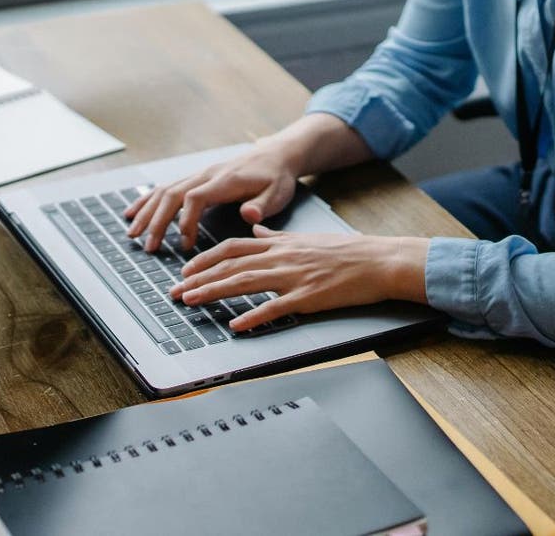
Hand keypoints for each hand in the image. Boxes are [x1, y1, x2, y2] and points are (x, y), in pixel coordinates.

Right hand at [123, 142, 299, 251]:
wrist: (276, 155)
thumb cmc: (277, 177)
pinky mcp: (197, 179)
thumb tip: (249, 216)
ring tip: (133, 234)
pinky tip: (134, 214)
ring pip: (165, 191)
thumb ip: (262, 206)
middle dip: (157, 221)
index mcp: (225, 180)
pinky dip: (148, 202)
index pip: (195, 197)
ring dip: (147, 212)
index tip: (185, 244)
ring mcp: (199, 176)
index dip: (185, 220)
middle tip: (149, 247)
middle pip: (172, 195)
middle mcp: (207, 175)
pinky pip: (167, 189)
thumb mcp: (278, 193)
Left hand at [169, 224, 428, 331]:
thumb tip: (257, 228)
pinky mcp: (308, 297)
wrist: (379, 260)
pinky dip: (253, 317)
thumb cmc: (347, 251)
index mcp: (280, 243)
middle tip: (175, 291)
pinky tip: (236, 326)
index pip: (233, 247)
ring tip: (191, 301)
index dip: (205, 258)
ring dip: (214, 292)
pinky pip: (275, 308)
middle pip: (231, 266)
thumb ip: (277, 235)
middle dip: (198, 278)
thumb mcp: (306, 237)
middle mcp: (281, 256)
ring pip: (244, 282)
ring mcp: (294, 276)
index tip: (186, 269)